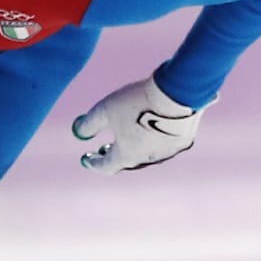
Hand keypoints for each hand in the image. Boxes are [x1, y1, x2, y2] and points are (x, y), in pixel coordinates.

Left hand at [73, 76, 205, 172]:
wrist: (179, 93)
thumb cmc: (138, 102)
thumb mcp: (106, 109)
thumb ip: (89, 123)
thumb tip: (78, 131)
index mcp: (127, 156)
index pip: (106, 167)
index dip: (93, 163)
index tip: (85, 158)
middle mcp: (148, 159)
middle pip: (127, 162)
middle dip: (113, 156)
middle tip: (104, 148)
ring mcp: (167, 152)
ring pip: (147, 155)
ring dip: (134, 149)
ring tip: (127, 137)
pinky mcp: (183, 141)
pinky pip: (164, 145)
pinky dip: (153, 141)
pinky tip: (151, 128)